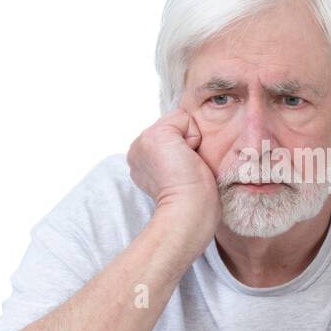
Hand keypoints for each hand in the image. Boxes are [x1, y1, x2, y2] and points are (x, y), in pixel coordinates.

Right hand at [126, 109, 219, 251]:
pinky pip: (184, 119)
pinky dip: (194, 138)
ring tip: (185, 167)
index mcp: (140, 161)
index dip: (184, 151)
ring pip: (179, 122)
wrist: (188, 212)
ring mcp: (142, 141)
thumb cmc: (192, 202)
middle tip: (184, 172)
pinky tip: (187, 160)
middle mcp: (136, 150)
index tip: (182, 176)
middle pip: (174, 126)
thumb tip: (188, 149)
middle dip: (186, 145)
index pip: (169, 137)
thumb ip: (174, 157)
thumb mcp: (177, 174)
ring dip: (189, 144)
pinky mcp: (155, 135)